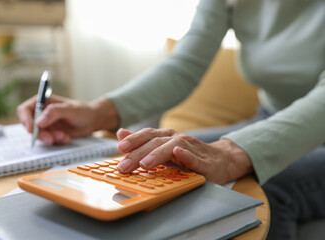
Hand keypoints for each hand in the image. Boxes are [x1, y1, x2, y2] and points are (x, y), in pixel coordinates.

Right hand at [17, 94, 118, 144]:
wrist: (93, 121)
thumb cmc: (83, 110)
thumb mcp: (70, 109)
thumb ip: (54, 112)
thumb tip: (39, 121)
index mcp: (42, 102)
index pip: (25, 110)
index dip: (25, 120)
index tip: (32, 130)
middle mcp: (41, 113)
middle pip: (30, 126)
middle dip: (40, 134)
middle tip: (51, 139)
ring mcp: (45, 124)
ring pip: (39, 135)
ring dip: (51, 138)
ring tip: (64, 136)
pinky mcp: (51, 133)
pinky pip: (48, 141)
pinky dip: (57, 141)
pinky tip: (67, 138)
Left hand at [116, 128, 253, 183]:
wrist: (221, 160)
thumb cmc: (189, 155)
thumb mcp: (163, 148)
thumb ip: (141, 142)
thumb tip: (120, 133)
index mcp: (166, 137)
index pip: (148, 135)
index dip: (134, 140)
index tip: (120, 148)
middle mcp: (177, 139)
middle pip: (156, 142)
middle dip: (138, 154)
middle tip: (124, 166)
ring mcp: (192, 149)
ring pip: (173, 147)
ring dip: (158, 154)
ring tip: (145, 163)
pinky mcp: (205, 162)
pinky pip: (195, 157)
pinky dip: (187, 155)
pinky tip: (178, 154)